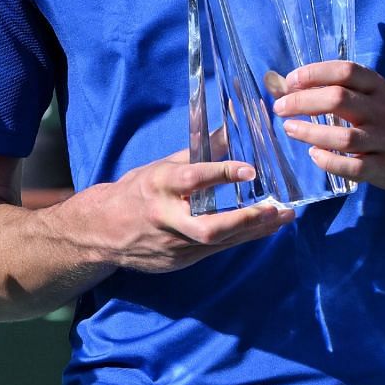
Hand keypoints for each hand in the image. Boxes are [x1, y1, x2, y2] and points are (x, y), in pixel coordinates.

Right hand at [65, 150, 293, 275]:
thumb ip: (200, 151)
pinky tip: (263, 228)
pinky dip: (241, 237)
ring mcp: (172, 245)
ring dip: (254, 229)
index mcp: (158, 185)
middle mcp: (165, 217)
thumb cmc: (137, 191)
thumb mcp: (162, 166)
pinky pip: (215, 250)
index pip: (192, 179)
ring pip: (219, 241)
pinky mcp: (179, 261)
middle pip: (208, 226)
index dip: (221, 173)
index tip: (250, 169)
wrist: (101, 231)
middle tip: (276, 208)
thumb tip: (233, 122)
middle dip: (245, 219)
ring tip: (283, 216)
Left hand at [272, 61, 384, 191]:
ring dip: (311, 132)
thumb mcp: (371, 95)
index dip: (314, 73)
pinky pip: (354, 167)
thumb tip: (283, 85)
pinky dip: (330, 161)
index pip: (346, 71)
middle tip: (280, 107)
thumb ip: (337, 88)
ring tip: (290, 129)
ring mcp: (384, 141)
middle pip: (339, 100)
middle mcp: (382, 111)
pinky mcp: (384, 168)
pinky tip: (314, 155)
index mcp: (377, 87)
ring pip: (345, 136)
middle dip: (303, 102)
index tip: (290, 81)